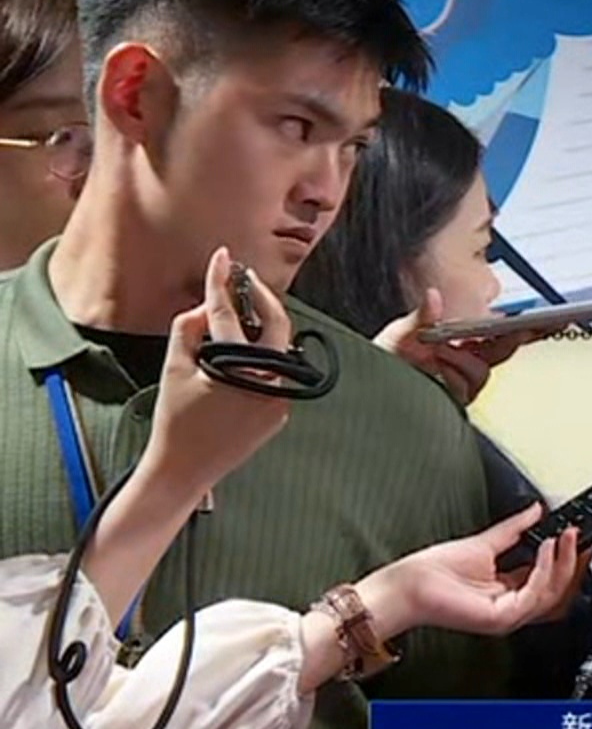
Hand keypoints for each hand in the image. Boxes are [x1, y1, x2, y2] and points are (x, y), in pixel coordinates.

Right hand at [145, 248, 293, 491]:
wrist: (184, 471)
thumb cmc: (175, 420)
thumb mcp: (174, 369)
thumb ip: (187, 329)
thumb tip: (206, 306)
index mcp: (242, 370)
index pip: (231, 317)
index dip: (224, 283)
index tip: (223, 258)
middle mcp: (271, 384)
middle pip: (277, 327)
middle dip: (261, 298)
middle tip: (245, 277)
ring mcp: (281, 401)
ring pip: (278, 351)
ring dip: (262, 327)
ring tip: (243, 305)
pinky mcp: (281, 412)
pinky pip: (275, 374)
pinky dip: (261, 357)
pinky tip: (245, 345)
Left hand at [364, 503, 582, 636]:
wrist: (409, 586)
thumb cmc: (433, 573)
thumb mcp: (485, 542)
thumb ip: (514, 528)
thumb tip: (536, 511)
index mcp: (509, 592)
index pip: (551, 582)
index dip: (568, 560)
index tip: (578, 538)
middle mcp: (512, 607)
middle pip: (559, 593)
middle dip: (575, 564)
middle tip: (579, 538)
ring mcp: (508, 616)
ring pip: (553, 595)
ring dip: (563, 564)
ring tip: (563, 538)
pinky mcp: (501, 617)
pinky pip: (534, 594)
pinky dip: (545, 570)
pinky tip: (544, 549)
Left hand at [375, 289, 533, 405]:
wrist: (367, 389)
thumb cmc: (384, 363)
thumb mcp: (400, 333)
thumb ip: (421, 316)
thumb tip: (434, 295)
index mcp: (460, 345)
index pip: (499, 336)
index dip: (520, 328)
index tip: (535, 320)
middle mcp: (465, 365)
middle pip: (501, 353)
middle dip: (507, 340)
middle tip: (508, 330)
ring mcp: (460, 385)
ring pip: (482, 372)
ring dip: (465, 359)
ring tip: (442, 352)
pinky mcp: (452, 402)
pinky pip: (466, 389)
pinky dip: (454, 375)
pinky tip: (440, 368)